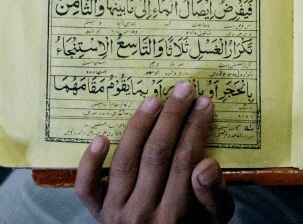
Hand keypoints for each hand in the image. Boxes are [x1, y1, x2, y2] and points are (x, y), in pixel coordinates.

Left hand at [75, 81, 234, 222]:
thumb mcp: (215, 219)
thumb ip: (214, 196)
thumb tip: (207, 165)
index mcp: (176, 217)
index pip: (186, 161)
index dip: (196, 128)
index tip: (203, 103)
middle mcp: (143, 214)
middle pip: (157, 156)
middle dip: (173, 117)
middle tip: (184, 90)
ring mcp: (116, 212)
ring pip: (125, 162)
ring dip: (140, 127)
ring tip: (154, 101)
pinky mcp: (97, 211)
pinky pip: (87, 187)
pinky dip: (90, 162)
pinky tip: (101, 137)